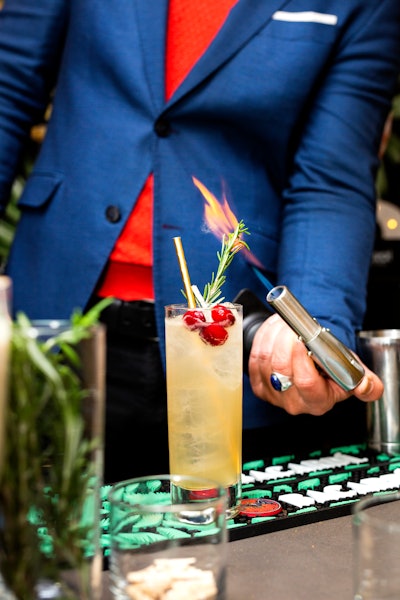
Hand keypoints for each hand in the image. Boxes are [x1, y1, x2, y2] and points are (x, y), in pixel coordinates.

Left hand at [248, 314, 383, 414]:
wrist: (313, 360)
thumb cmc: (332, 363)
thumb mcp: (353, 371)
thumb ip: (366, 382)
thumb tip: (365, 388)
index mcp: (319, 402)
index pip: (306, 384)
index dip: (301, 359)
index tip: (302, 338)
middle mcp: (294, 403)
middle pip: (281, 370)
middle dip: (285, 341)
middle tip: (292, 325)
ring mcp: (273, 396)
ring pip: (265, 361)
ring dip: (273, 336)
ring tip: (285, 323)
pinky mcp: (258, 385)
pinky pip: (254, 358)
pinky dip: (263, 339)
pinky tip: (275, 331)